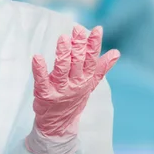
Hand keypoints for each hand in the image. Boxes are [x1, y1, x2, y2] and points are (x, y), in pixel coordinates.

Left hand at [26, 25, 119, 153]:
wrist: (59, 124)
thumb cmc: (73, 99)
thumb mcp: (89, 84)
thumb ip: (101, 67)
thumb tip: (116, 53)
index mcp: (85, 79)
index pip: (92, 59)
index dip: (94, 44)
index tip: (97, 29)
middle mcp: (75, 83)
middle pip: (78, 62)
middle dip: (79, 45)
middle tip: (78, 29)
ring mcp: (60, 89)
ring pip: (62, 69)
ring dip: (63, 54)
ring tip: (63, 39)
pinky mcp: (45, 94)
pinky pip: (42, 81)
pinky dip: (39, 69)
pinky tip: (37, 57)